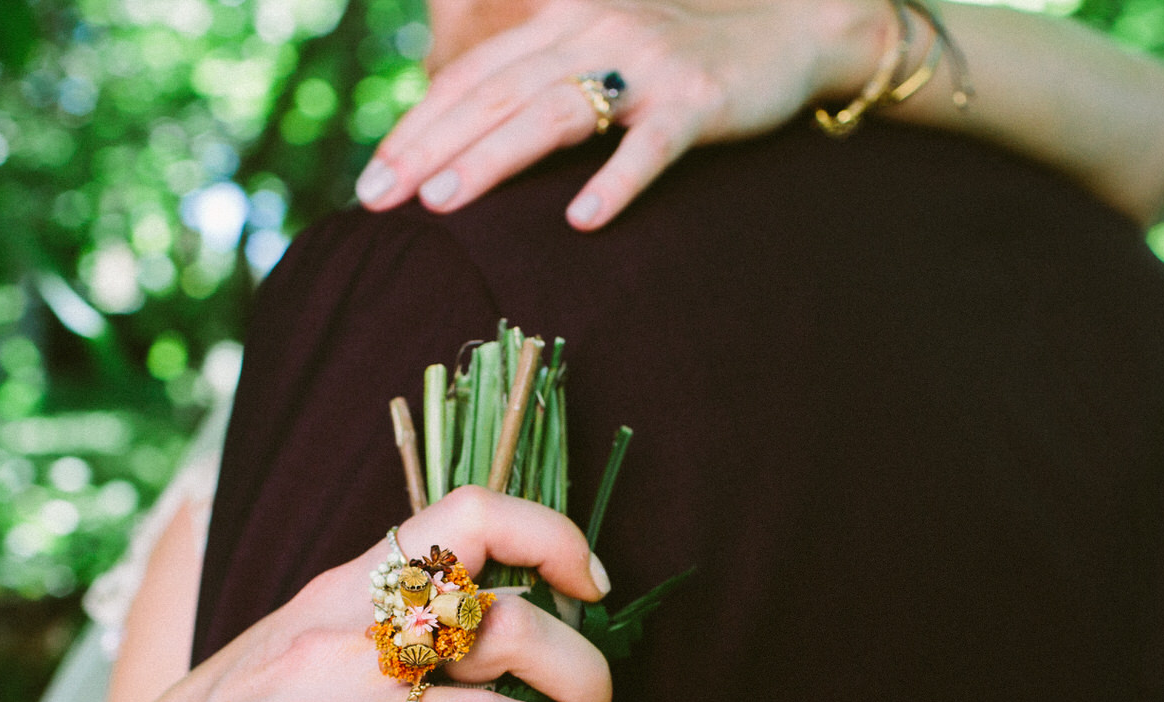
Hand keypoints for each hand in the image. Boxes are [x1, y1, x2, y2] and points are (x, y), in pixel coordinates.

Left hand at [355, 0, 895, 229]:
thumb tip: (469, 123)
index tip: (371, 177)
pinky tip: (581, 220)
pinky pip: (649, 148)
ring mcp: (646, 66)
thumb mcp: (601, 42)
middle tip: (378, 199)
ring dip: (492, 160)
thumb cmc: (685, 52)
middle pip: (494, 96)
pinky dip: (615, 182)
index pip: (472, 78)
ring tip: (442, 203)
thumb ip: (540, 71)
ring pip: (553, 116)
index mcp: (563, 19)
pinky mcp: (697, 103)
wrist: (792, 28)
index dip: (417, 126)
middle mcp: (594, 31)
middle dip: (428, 149)